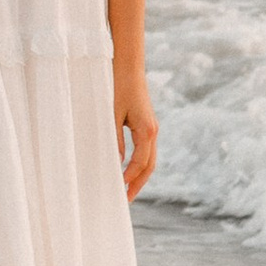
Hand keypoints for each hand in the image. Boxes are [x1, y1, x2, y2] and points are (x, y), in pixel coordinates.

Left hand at [115, 70, 157, 198]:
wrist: (128, 66)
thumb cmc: (118, 87)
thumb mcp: (112, 114)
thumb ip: (114, 139)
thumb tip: (115, 163)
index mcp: (147, 130)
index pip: (141, 162)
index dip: (130, 178)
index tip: (119, 189)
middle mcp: (153, 131)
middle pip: (150, 166)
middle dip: (139, 183)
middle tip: (127, 199)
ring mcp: (152, 128)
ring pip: (150, 159)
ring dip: (140, 176)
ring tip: (128, 190)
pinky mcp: (147, 125)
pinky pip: (146, 150)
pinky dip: (140, 164)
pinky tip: (129, 170)